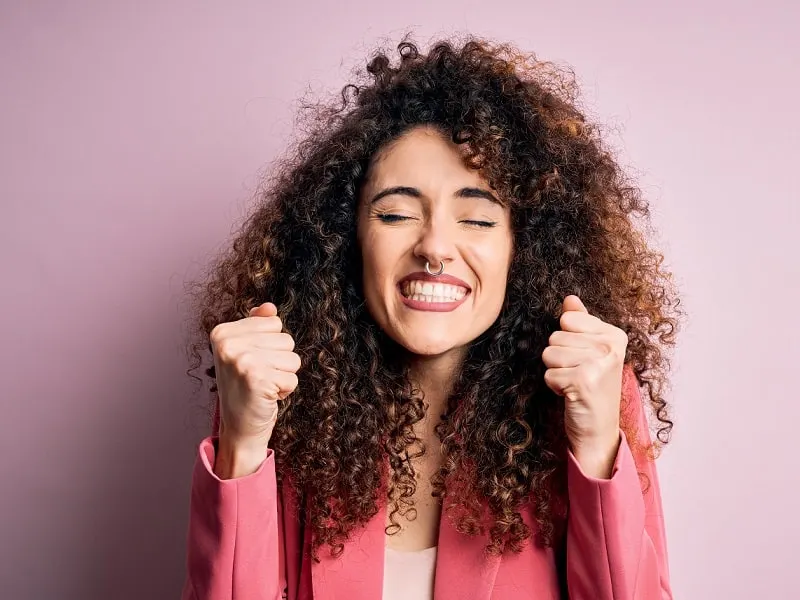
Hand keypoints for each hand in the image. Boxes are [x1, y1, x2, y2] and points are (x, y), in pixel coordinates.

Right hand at [210, 302, 300, 451]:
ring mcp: (241, 360)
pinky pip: (292, 377)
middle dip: (279, 362)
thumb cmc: (245, 389)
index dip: (271, 346)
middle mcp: (228, 343)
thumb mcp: (246, 353)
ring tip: (263, 386)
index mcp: (222, 332)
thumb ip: (257, 326)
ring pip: (293, 358)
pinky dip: (285, 390)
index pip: (273, 322)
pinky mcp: (256, 378)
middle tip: (259, 378)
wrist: (238, 429)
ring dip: (284, 376)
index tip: (252, 363)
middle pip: (286, 339)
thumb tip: (269, 307)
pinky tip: (266, 397)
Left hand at [542, 295, 626, 462]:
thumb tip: (570, 298)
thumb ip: (581, 323)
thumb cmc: (593, 387)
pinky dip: (555, 386)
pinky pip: (549, 373)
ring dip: (556, 371)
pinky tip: (572, 393)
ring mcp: (598, 364)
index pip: (567, 319)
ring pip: (549, 354)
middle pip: (555, 336)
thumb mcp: (591, 351)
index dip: (566, 339)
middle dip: (559, 357)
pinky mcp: (583, 381)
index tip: (582, 356)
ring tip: (575, 382)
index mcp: (614, 335)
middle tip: (578, 373)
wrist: (599, 429)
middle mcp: (610, 347)